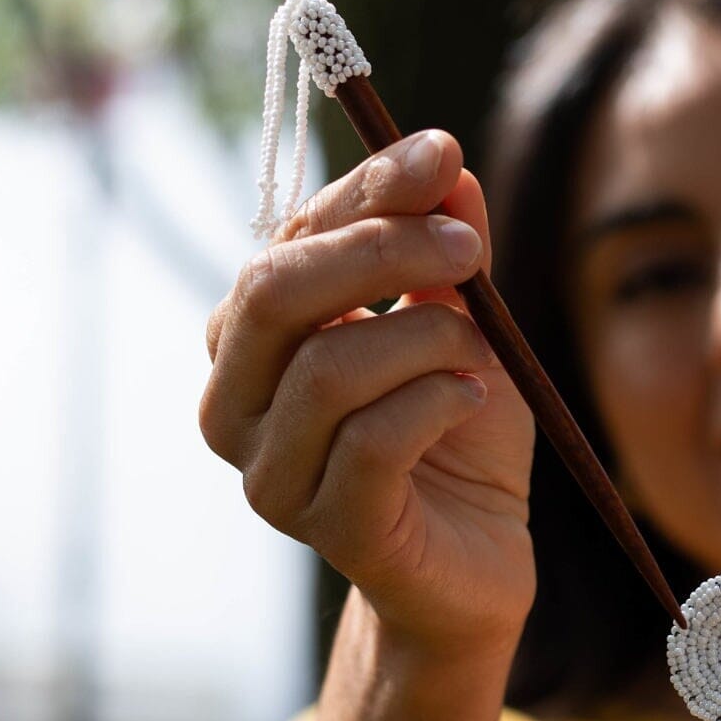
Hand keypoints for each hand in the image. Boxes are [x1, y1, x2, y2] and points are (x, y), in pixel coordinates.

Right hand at [200, 130, 536, 658]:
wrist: (477, 568)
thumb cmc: (456, 442)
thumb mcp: (462, 329)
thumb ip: (445, 254)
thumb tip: (446, 165)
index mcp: (253, 342)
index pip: (289, 239)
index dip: (365, 188)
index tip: (442, 153)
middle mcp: (239, 407)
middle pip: (275, 292)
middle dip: (381, 251)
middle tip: (470, 249)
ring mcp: (273, 476)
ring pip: (329, 367)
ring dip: (427, 340)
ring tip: (481, 356)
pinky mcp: (329, 528)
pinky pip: (372, 441)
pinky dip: (436, 403)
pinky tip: (471, 402)